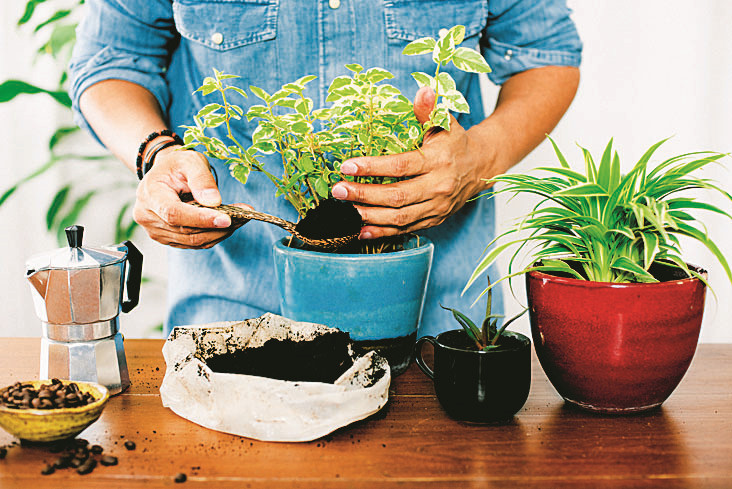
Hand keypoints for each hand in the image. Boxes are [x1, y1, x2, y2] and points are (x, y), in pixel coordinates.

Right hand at [133, 146, 250, 248]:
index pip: (174, 213)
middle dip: (218, 226)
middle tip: (244, 215)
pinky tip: (228, 223)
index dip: (201, 219)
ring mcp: (156, 231)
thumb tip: (214, 202)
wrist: (166, 174)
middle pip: (186, 231)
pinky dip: (214, 235)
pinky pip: (195, 243)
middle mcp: (148, 216)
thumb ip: (202, 179)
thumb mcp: (190, 161)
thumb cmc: (177, 165)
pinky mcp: (168, 239)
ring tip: (240, 218)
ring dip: (220, 232)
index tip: (226, 218)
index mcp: (150, 194)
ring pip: (193, 241)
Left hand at [331, 86, 496, 238]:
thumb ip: (430, 110)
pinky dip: (382, 232)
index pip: (402, 166)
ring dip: (369, 215)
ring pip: (399, 217)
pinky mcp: (433, 220)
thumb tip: (423, 89)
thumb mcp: (446, 123)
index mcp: (439, 161)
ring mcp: (436, 207)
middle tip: (339, 190)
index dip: (373, 167)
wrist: (480, 167)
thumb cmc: (456, 142)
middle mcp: (438, 187)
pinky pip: (405, 230)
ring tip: (346, 208)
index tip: (347, 166)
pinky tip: (361, 229)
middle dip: (364, 195)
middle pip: (397, 196)